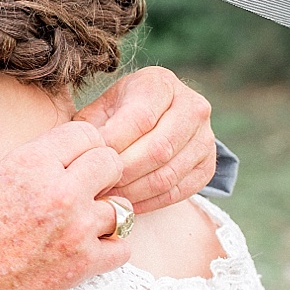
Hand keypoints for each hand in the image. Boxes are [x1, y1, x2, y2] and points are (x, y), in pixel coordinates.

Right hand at [0, 122, 128, 289]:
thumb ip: (33, 165)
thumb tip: (66, 158)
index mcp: (30, 162)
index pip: (86, 133)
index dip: (82, 147)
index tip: (75, 162)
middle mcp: (58, 190)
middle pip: (110, 163)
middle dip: (100, 175)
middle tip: (85, 190)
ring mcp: (75, 227)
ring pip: (121, 207)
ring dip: (105, 215)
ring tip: (83, 223)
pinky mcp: (82, 263)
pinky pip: (122, 248)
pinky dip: (109, 249)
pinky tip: (88, 249)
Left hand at [74, 67, 215, 214]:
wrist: (158, 116)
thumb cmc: (120, 111)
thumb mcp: (103, 106)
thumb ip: (91, 125)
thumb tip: (82, 152)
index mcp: (161, 84)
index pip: (141, 119)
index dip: (114, 144)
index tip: (91, 161)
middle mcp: (192, 106)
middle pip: (158, 149)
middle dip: (123, 172)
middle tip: (98, 186)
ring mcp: (205, 137)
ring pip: (168, 174)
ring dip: (134, 192)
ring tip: (108, 198)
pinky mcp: (207, 166)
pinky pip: (178, 192)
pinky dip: (149, 203)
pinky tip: (127, 204)